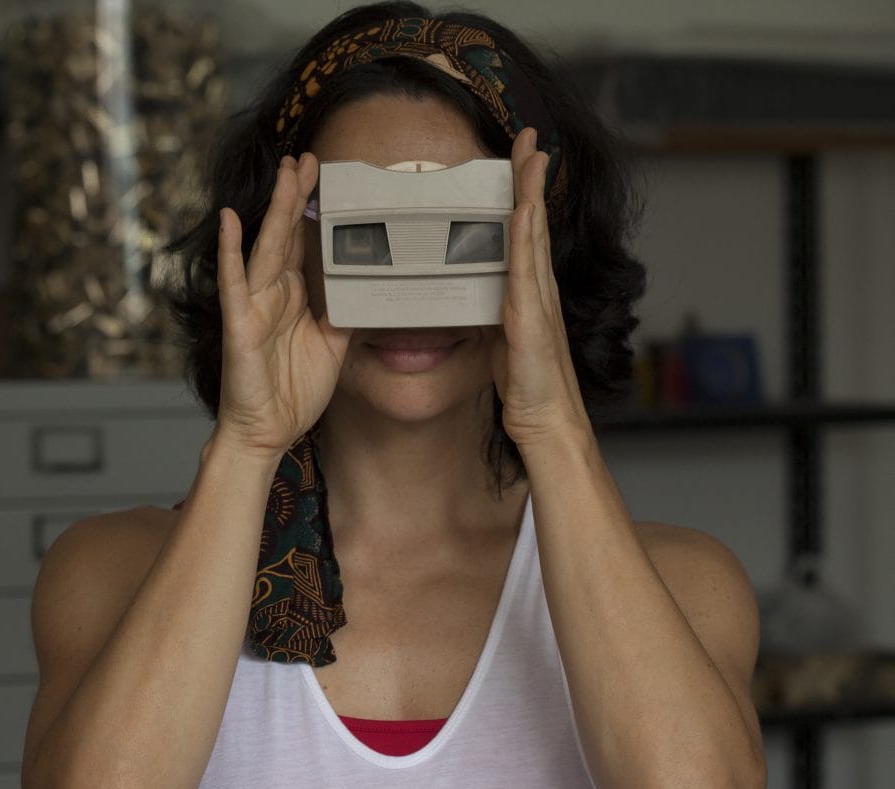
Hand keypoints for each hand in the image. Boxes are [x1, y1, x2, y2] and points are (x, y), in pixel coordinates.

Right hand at [213, 153, 351, 458]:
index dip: (312, 211)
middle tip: (308, 157)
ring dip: (276, 209)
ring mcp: (254, 307)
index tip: (325, 176)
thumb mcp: (333, 346)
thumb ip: (345, 314)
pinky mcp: (240, 326)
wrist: (266, 433)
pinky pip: (235, 284)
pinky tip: (232, 220)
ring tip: (286, 171)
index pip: (302, 244)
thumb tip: (372, 287)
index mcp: (292, 298)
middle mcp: (271, 296)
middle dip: (297, 196)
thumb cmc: (292, 392)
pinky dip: (231, 251)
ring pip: (266, 248)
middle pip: (285, 236)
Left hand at [488, 128, 592, 449]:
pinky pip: (525, 269)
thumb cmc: (527, 386)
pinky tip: (522, 210)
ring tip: (530, 154)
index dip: (524, 193)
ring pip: (532, 235)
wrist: (548, 422)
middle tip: (528, 136)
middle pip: (534, 221)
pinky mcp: (531, 319)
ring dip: (530, 192)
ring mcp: (538, 301)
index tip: (520, 158)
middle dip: (531, 176)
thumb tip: (470, 299)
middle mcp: (539, 288)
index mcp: (530, 291)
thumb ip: (491, 314)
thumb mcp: (501, 340)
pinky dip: (525, 237)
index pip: (525, 233)